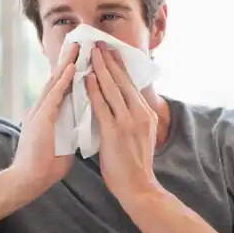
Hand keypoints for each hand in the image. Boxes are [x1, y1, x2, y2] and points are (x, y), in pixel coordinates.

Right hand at [11, 43, 79, 198]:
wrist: (29, 180)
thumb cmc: (46, 166)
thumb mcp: (63, 142)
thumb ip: (68, 130)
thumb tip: (79, 127)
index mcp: (47, 113)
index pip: (61, 88)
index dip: (69, 72)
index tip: (79, 57)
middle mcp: (42, 108)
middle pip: (57, 79)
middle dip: (68, 60)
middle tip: (78, 42)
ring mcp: (40, 112)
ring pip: (55, 82)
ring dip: (66, 64)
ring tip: (76, 47)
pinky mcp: (41, 119)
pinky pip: (55, 96)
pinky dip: (63, 81)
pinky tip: (71, 68)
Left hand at [85, 42, 160, 204]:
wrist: (138, 187)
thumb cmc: (135, 165)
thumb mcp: (140, 136)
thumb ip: (133, 119)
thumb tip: (124, 105)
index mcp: (146, 114)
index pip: (131, 85)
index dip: (119, 67)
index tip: (111, 51)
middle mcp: (139, 114)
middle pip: (122, 81)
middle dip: (109, 61)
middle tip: (99, 44)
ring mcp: (128, 122)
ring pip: (112, 89)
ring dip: (101, 69)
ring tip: (91, 54)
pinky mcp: (115, 132)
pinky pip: (102, 106)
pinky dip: (94, 90)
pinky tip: (87, 78)